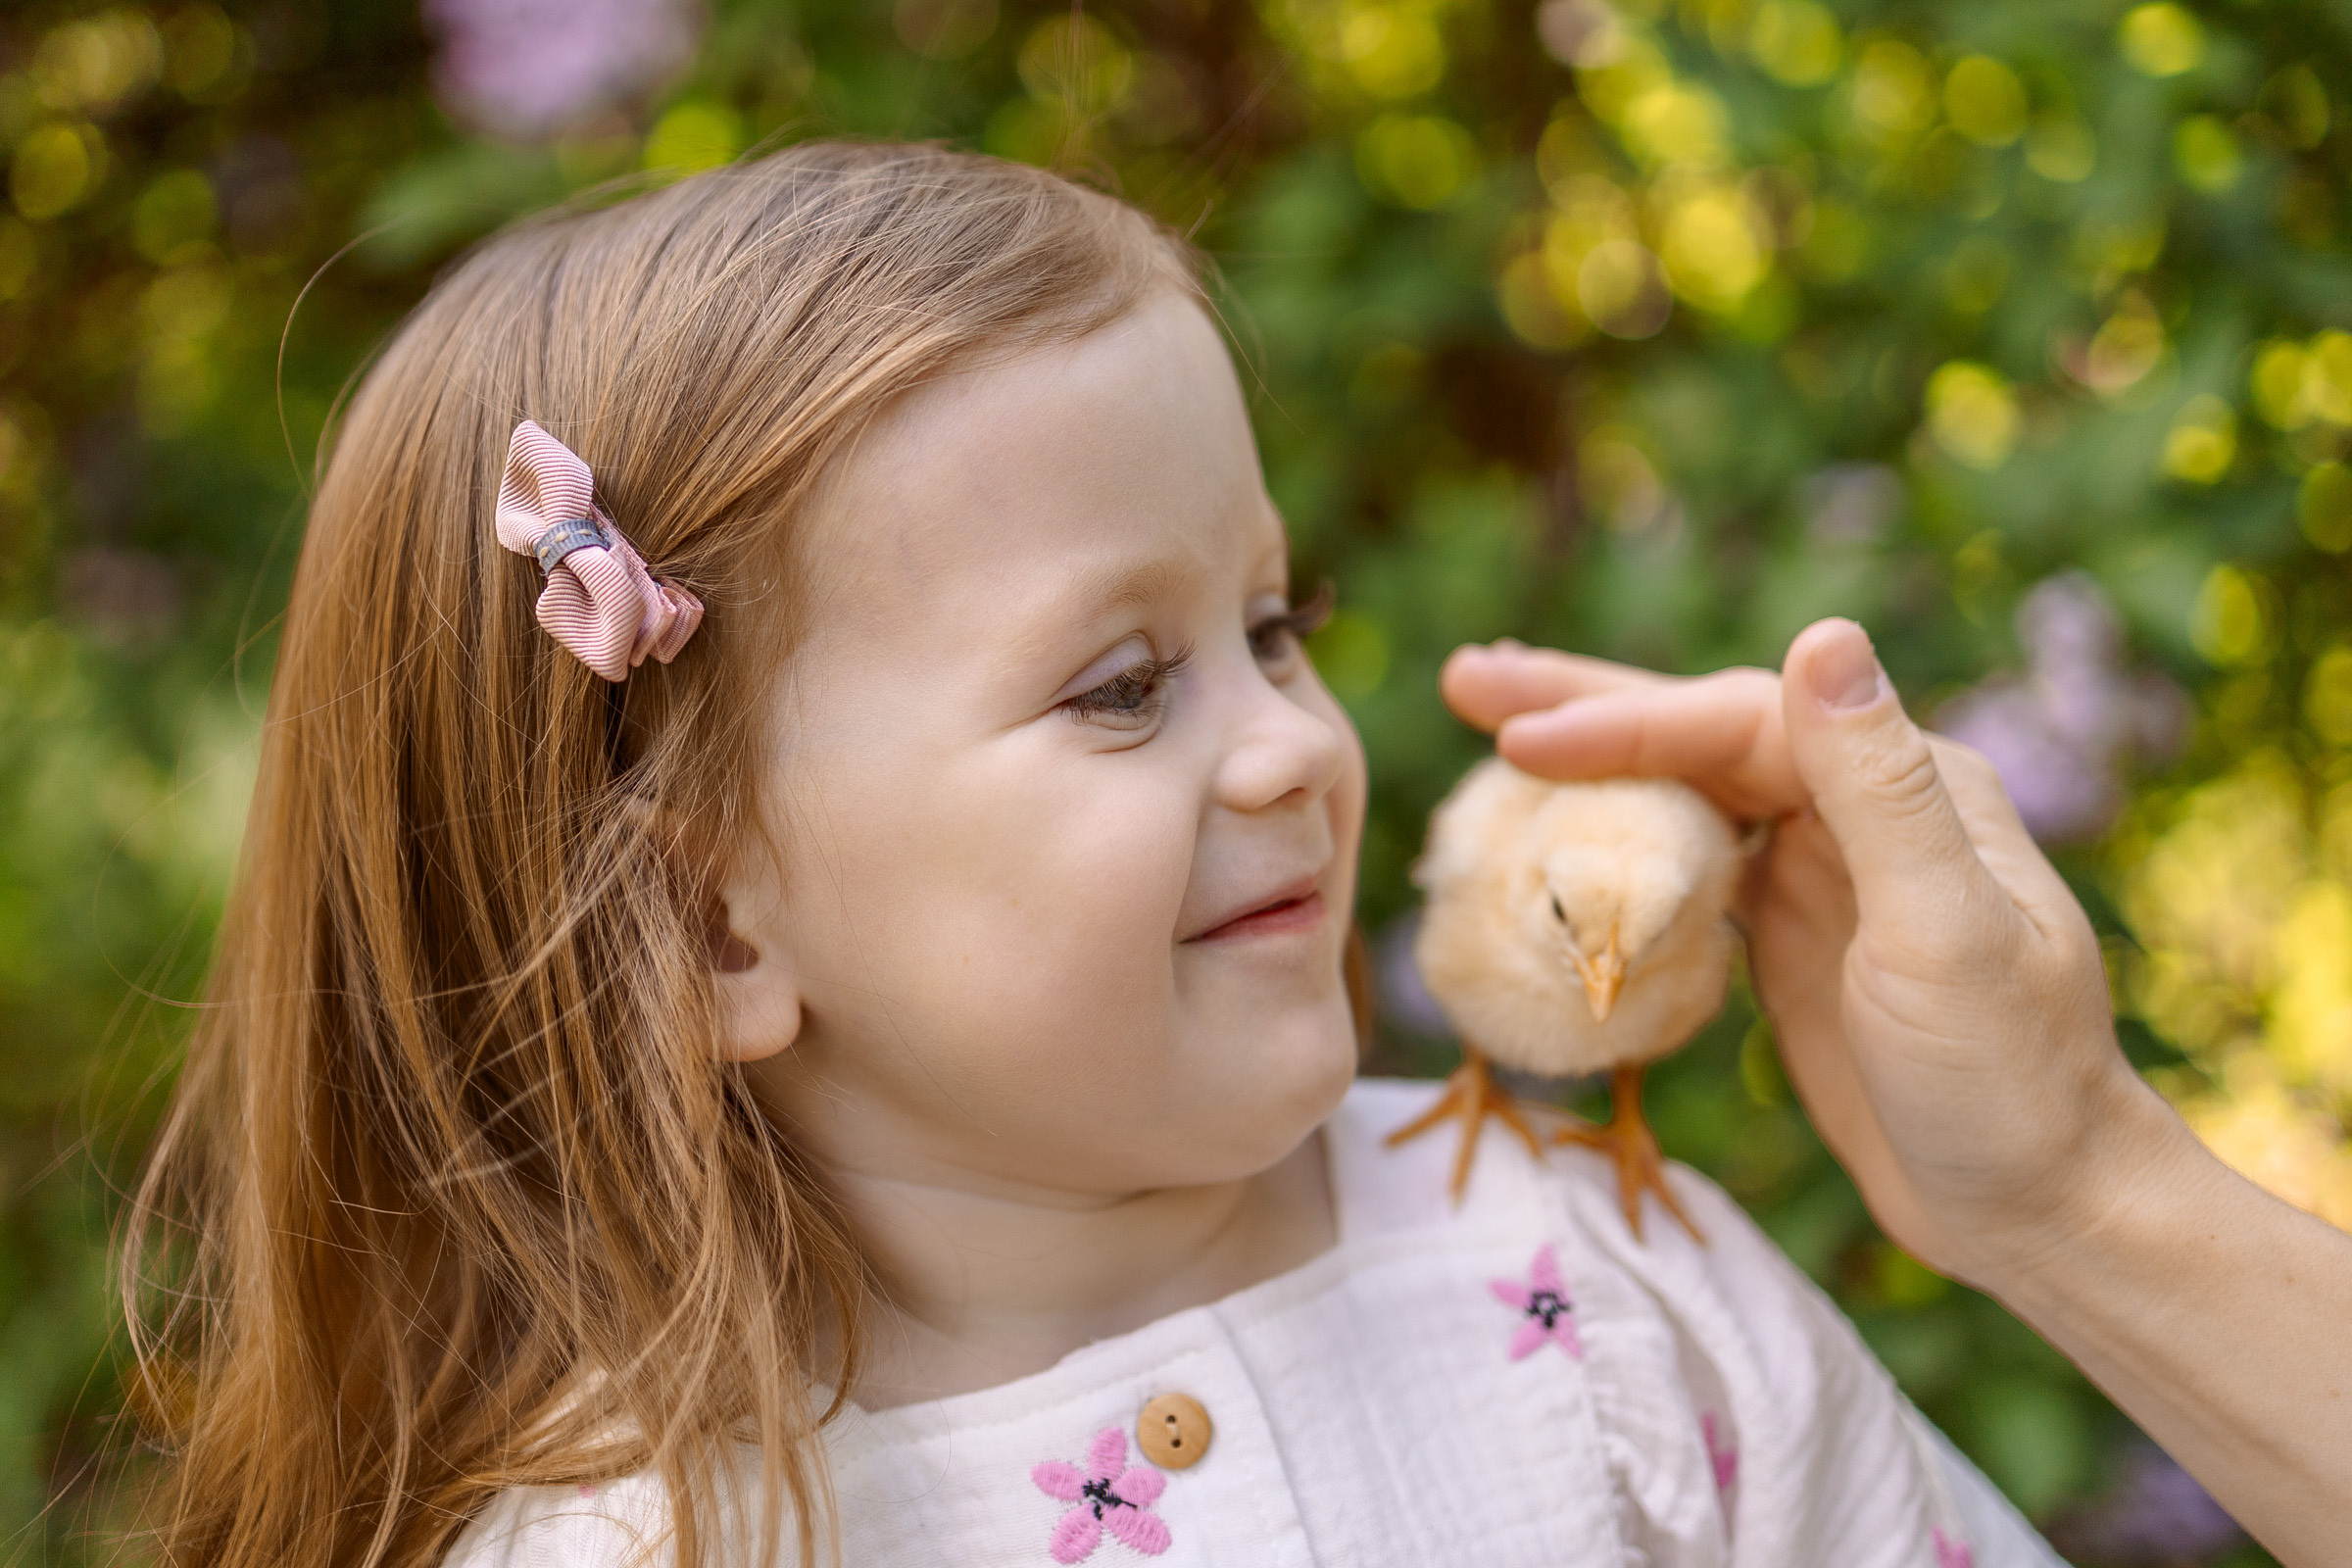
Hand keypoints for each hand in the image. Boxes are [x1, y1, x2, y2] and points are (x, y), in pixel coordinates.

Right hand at [1440, 620, 2187, 1287]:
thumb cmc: (2005, 1080)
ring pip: (1681, 789)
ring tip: (1488, 738)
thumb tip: (1822, 635)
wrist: (2036, 1209)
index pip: (1741, 721)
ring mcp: (1817, 871)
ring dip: (1585, 764)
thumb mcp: (1943, 934)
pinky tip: (1553, 837)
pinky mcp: (1783, 936)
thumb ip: (1880, 788)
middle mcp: (1858, 807)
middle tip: (1466, 678)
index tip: (1516, 738)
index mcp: (1906, 785)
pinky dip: (1611, 841)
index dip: (1624, 721)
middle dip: (1580, 704)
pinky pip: (1680, 863)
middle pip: (1697, 732)